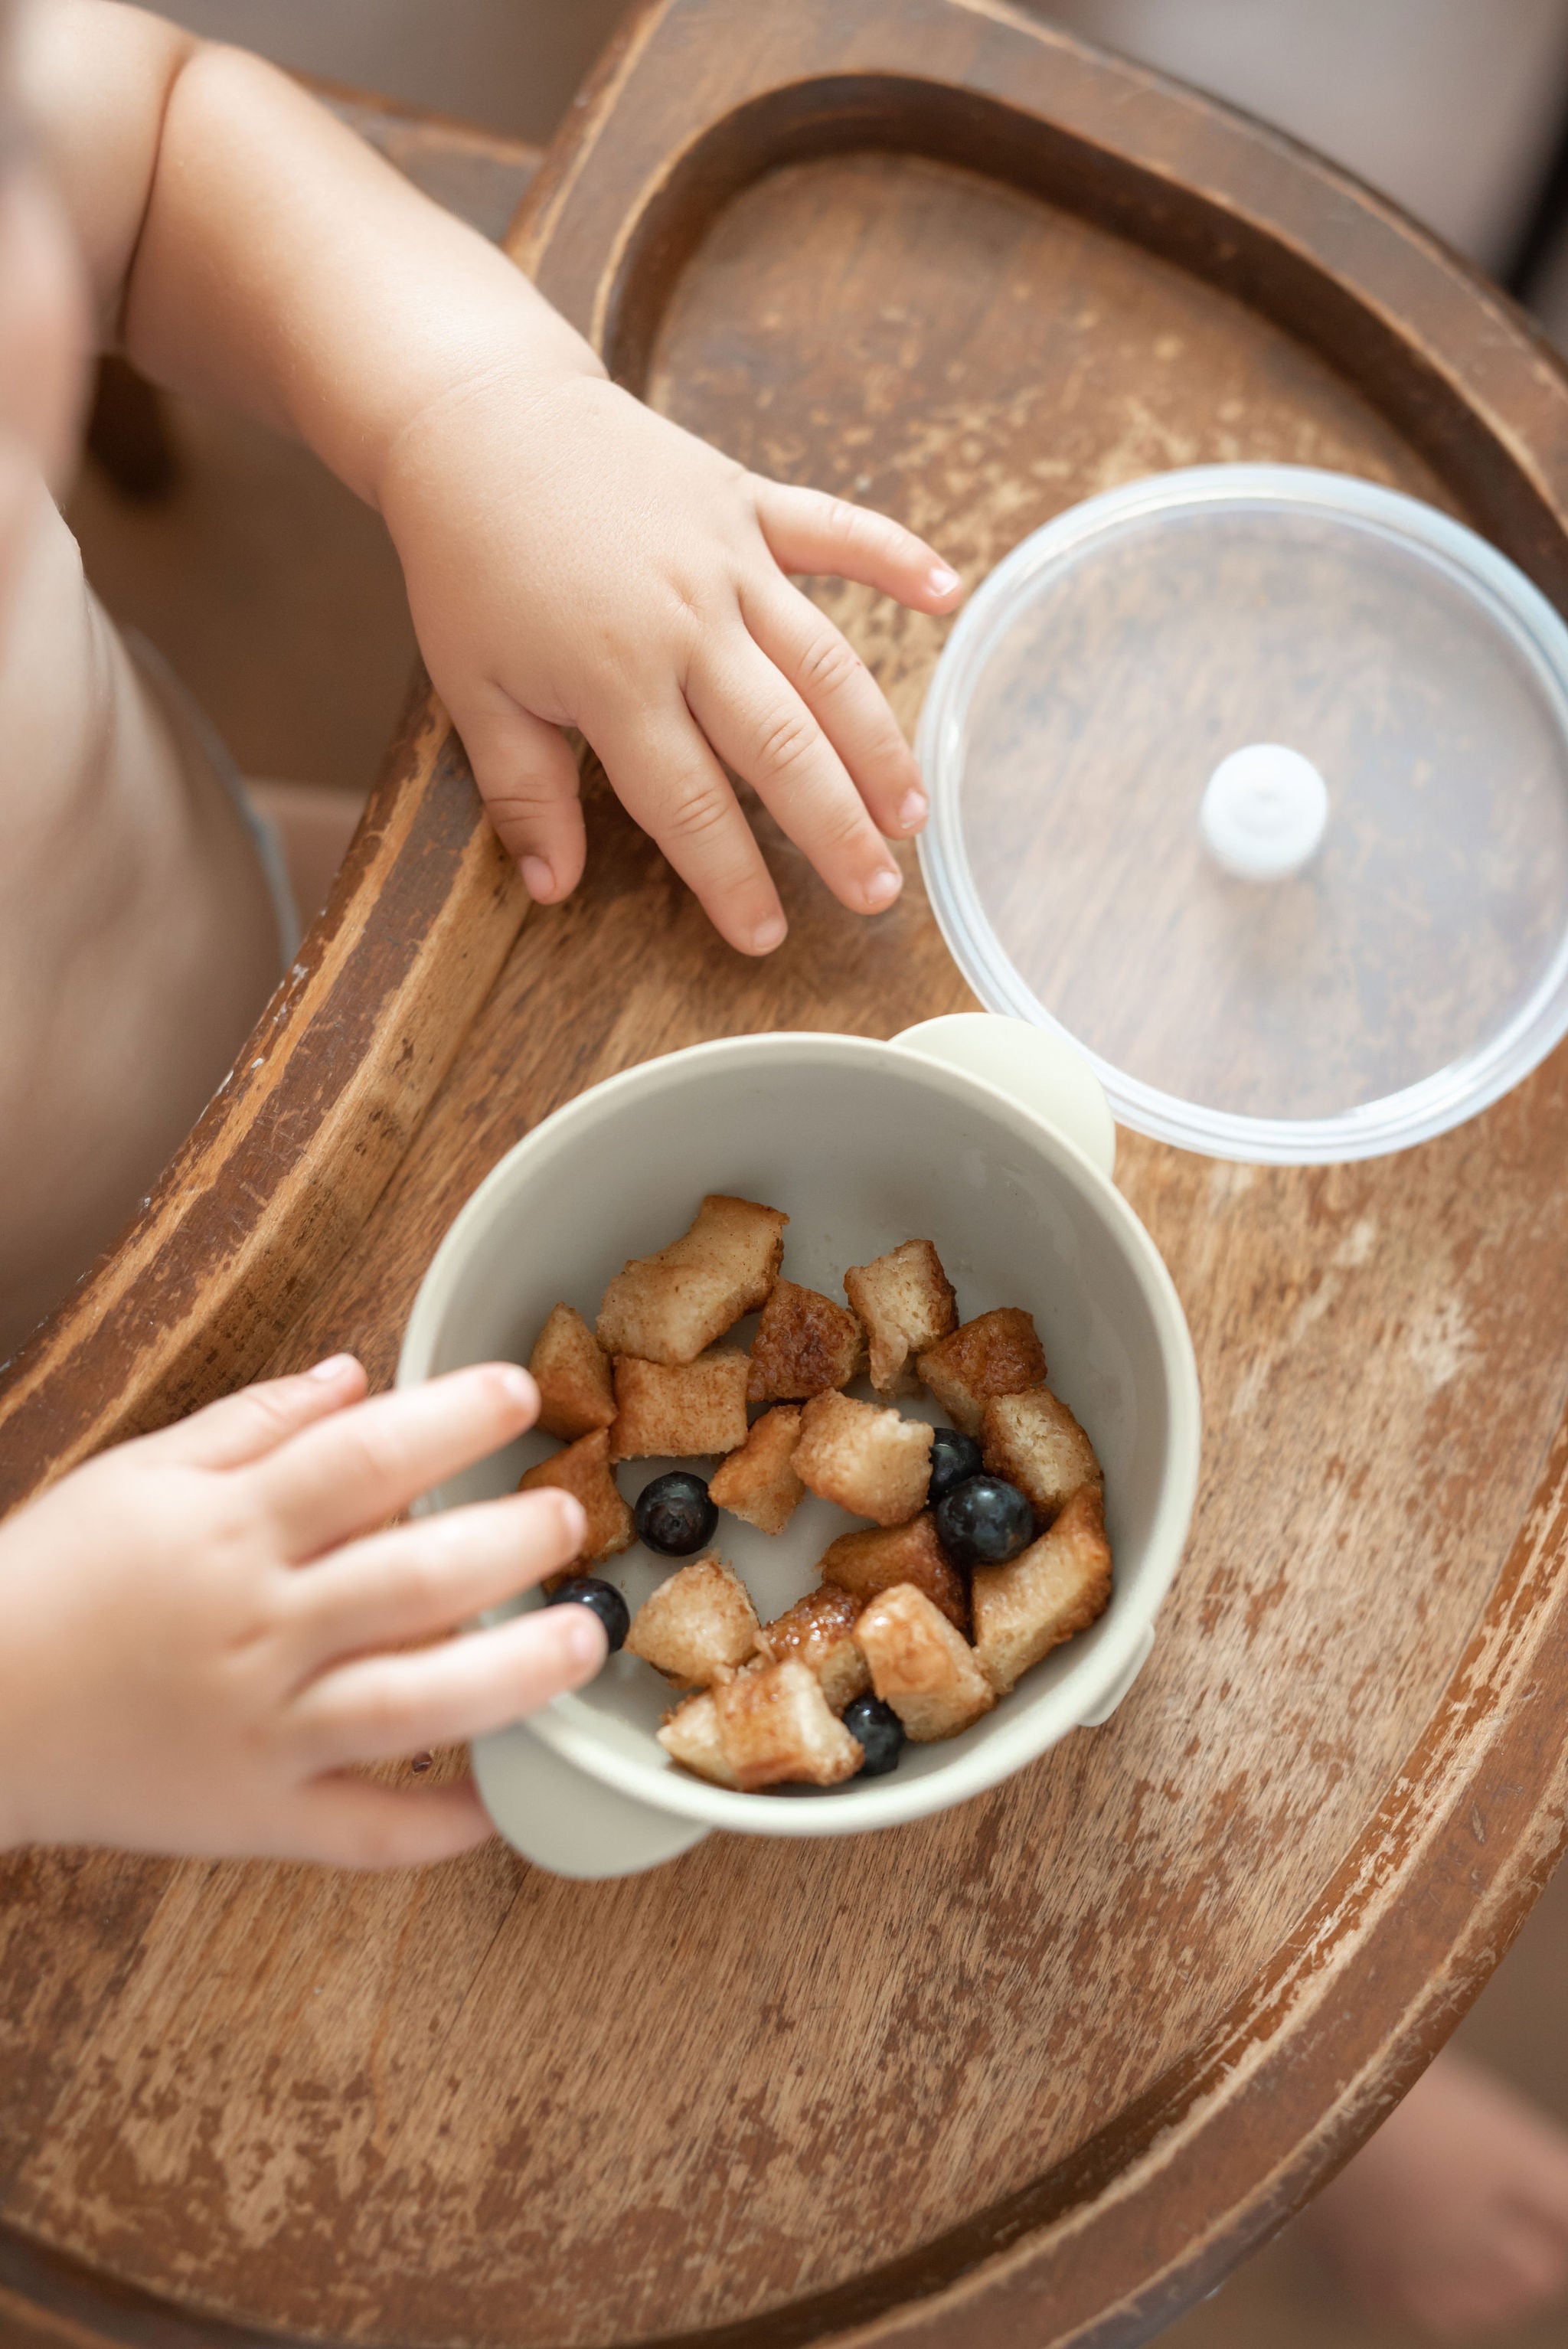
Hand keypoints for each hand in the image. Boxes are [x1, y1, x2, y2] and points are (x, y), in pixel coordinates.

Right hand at [0, 1355, 601, 1866]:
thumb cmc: (49, 1580)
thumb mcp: (139, 1474)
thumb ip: (255, 1425)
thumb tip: (360, 1377)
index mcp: (231, 1530)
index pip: (365, 1459)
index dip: (452, 1420)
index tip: (519, 1395)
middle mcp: (260, 1627)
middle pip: (415, 1580)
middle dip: (511, 1543)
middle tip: (569, 1516)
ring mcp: (264, 1730)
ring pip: (416, 1707)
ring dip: (514, 1675)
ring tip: (582, 1642)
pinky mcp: (254, 1817)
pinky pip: (364, 1834)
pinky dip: (440, 1827)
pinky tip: (506, 1805)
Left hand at [380, 366, 962, 954]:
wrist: (477, 420)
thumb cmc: (471, 566)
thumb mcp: (474, 691)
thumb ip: (523, 794)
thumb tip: (554, 889)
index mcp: (614, 680)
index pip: (689, 805)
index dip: (731, 880)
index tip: (766, 937)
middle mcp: (686, 624)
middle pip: (780, 747)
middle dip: (835, 830)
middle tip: (877, 894)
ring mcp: (727, 558)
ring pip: (826, 662)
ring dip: (877, 740)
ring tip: (912, 811)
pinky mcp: (746, 502)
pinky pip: (835, 529)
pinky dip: (894, 555)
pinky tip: (950, 595)